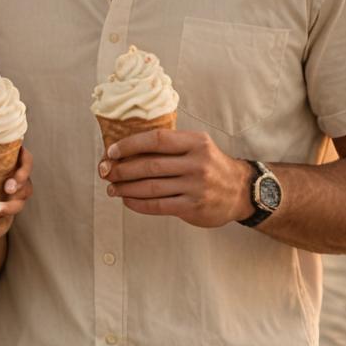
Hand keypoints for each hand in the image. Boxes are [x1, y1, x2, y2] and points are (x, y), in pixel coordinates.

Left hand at [99, 129, 252, 227]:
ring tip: (112, 188)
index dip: (130, 144)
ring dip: (126, 188)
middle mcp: (197, 163)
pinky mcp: (193, 206)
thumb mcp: (197, 146)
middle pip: (150, 165)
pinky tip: (127, 200)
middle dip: (122, 169)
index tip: (112, 151)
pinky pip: (158, 205)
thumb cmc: (210, 165)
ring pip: (151, 187)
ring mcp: (196, 186)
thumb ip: (170, 146)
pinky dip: (138, 203)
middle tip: (105, 171)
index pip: (156, 139)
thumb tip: (127, 150)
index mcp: (195, 142)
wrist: (240, 190)